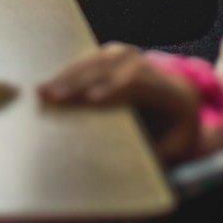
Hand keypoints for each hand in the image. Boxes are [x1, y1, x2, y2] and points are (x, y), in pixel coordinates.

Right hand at [39, 44, 206, 163]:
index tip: (90, 99)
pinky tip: (49, 84)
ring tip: (42, 91)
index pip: (138, 84)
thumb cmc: (174, 135)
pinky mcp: (110, 55)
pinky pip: (87, 60)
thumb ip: (154, 155)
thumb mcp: (174, 151)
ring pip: (95, 60)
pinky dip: (67, 72)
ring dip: (67, 75)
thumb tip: (126, 167)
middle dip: (78, 82)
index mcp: (169, 91)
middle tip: (51, 97)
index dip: (114, 89)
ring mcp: (127, 56)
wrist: (180, 103)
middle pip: (110, 68)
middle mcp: (147, 66)